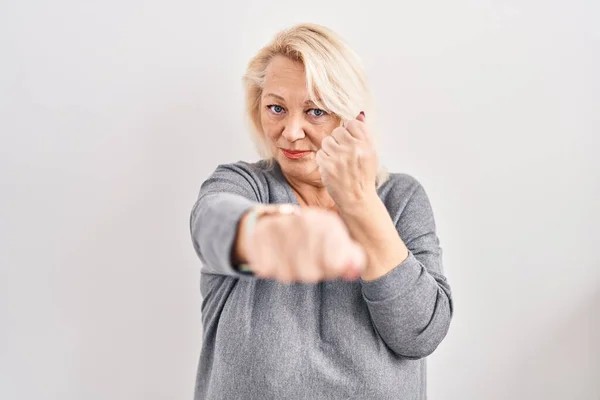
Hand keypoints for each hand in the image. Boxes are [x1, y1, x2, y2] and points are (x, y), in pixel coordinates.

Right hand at [246, 208, 365, 283]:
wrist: (269, 224)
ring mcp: (280, 229)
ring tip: (291, 259)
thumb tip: (354, 271)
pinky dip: (271, 268)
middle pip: (310, 273)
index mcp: (327, 223)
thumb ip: (350, 258)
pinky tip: (275, 256)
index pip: (335, 264)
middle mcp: (304, 222)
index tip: (328, 266)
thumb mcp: (334, 243)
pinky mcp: (258, 238)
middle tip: (307, 263)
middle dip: (309, 273)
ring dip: (290, 272)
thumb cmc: (309, 240)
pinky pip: (267, 270)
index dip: (331, 271)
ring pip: (288, 273)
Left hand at [315, 112, 378, 210]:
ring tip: (337, 161)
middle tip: (343, 155)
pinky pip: (320, 153)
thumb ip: (364, 133)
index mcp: (366, 144)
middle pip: (337, 131)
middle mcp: (354, 149)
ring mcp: (340, 157)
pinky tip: (332, 168)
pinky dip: (324, 160)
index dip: (348, 132)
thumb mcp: (370, 154)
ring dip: (329, 150)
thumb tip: (359, 113)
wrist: (357, 198)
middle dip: (338, 141)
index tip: (349, 142)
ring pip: (327, 141)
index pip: (352, 123)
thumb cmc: (363, 175)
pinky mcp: (328, 166)